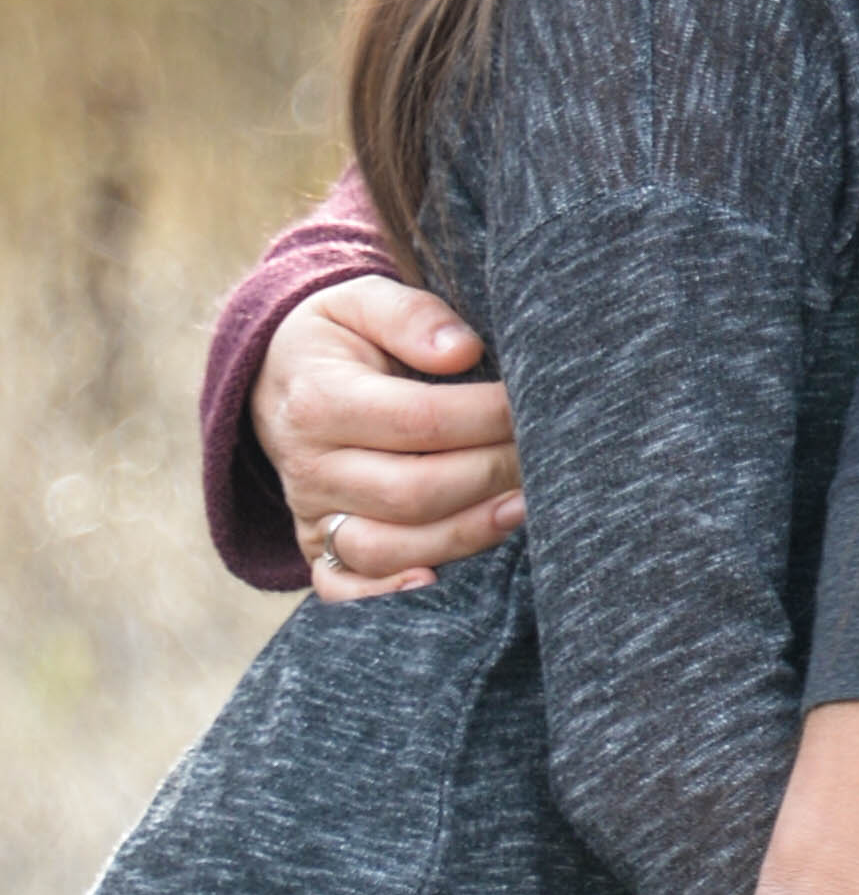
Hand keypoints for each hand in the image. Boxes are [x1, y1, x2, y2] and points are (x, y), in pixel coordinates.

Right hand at [259, 277, 523, 599]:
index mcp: (319, 399)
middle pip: (412, 491)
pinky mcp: (317, 546)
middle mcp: (311, 466)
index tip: (533, 404)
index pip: (419, 421)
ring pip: (389, 547)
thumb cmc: (337, 337)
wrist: (276, 377)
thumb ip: (409, 314)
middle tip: (546, 457)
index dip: (486, 417)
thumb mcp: (359, 300)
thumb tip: (463, 350)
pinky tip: (437, 581)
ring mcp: (313, 513)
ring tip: (525, 509)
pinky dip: (386, 594)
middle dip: (491, 475)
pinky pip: (343, 588)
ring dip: (464, 535)